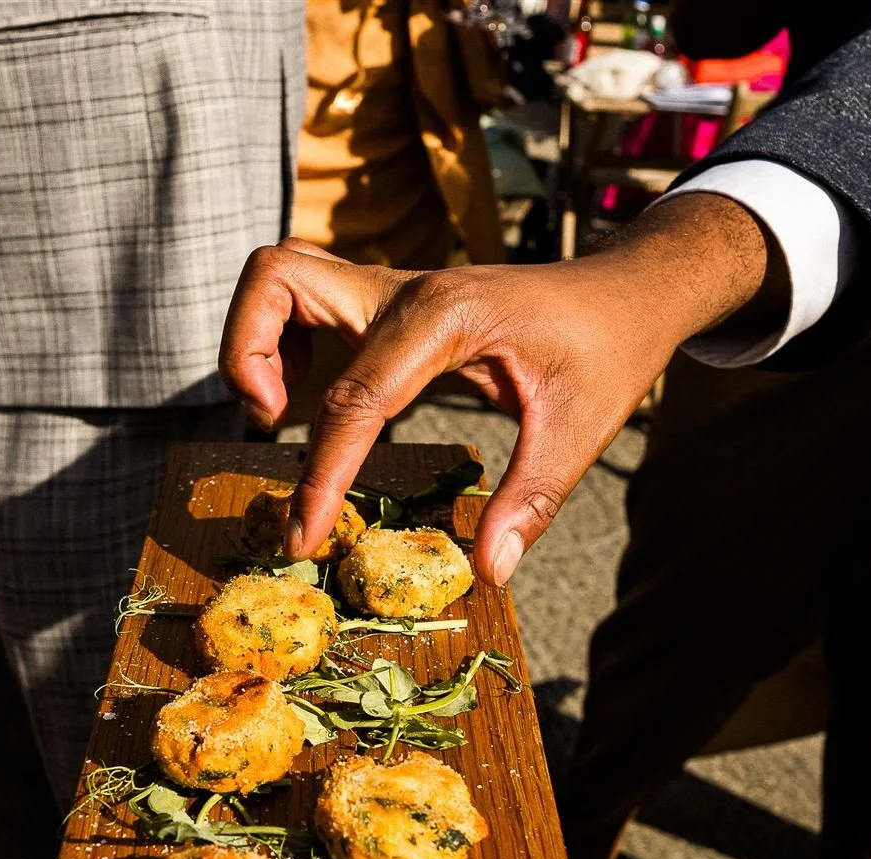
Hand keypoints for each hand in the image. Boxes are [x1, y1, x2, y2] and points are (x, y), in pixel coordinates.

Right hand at [219, 193, 774, 583]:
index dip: (320, 473)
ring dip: (254, 336)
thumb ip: (530, 499)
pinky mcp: (385, 300)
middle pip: (278, 280)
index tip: (302, 535)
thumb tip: (488, 570)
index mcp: (446, 318)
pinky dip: (281, 338)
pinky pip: (303, 296)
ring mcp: (390, 287)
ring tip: (279, 410)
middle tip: (269, 425)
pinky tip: (308, 396)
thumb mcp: (581, 430)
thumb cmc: (608, 352)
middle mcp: (404, 289)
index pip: (354, 396)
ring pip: (280, 275)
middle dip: (244, 352)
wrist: (626, 292)